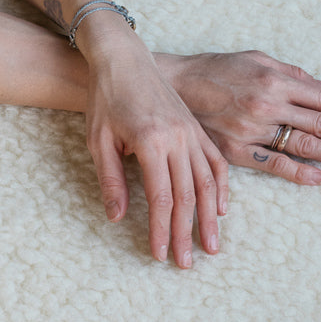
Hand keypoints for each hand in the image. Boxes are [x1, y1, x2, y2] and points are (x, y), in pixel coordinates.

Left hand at [80, 17, 229, 267]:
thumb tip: (117, 218)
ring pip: (207, 181)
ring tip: (212, 245)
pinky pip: (215, 161)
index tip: (160, 254)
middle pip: (187, 195)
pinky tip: (221, 208)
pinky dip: (221, 187)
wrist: (123, 58)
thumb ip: (111, 179)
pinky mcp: (195, 128)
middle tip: (188, 262)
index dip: (161, 229)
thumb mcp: (98, 140)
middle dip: (186, 232)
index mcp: (150, 141)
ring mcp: (190, 132)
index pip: (160, 197)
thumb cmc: (106, 98)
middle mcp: (177, 138)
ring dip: (210, 217)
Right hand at [158, 50, 320, 184]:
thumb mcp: (257, 59)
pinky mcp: (236, 150)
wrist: (176, 85)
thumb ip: (292, 73)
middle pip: (320, 125)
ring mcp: (252, 130)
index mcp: (275, 79)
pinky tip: (320, 178)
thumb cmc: (218, 68)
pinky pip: (273, 165)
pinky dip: (298, 172)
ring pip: (303, 146)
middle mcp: (268, 105)